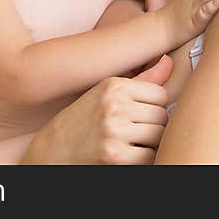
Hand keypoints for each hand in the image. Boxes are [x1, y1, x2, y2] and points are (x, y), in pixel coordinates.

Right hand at [22, 55, 172, 163]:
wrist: (50, 151)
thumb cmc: (81, 121)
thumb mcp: (105, 93)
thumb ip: (142, 79)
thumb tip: (168, 60)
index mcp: (113, 85)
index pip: (161, 94)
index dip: (154, 108)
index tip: (140, 115)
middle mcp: (114, 104)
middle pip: (162, 115)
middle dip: (153, 126)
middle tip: (135, 132)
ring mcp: (114, 130)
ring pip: (159, 135)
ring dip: (150, 143)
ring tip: (132, 143)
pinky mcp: (116, 156)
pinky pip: (150, 156)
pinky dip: (144, 159)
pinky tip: (129, 156)